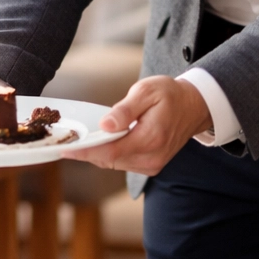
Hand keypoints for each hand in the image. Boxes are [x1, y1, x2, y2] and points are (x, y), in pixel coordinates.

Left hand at [62, 76, 211, 175]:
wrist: (194, 106)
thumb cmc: (170, 95)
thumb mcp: (146, 92)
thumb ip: (125, 110)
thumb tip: (105, 125)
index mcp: (150, 138)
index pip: (110, 152)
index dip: (85, 151)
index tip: (65, 148)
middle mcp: (151, 157)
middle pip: (109, 160)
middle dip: (86, 151)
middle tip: (66, 141)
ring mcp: (152, 164)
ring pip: (114, 163)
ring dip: (96, 153)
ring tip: (81, 140)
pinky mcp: (151, 166)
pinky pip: (122, 163)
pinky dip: (108, 154)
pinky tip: (100, 142)